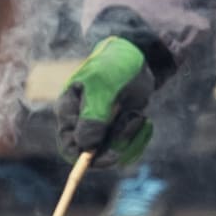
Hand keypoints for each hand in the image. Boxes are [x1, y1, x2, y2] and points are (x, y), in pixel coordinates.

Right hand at [59, 26, 167, 172]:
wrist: (138, 56)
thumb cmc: (115, 66)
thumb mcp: (104, 87)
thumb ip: (94, 115)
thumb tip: (85, 146)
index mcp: (68, 112)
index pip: (69, 148)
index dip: (87, 159)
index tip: (113, 156)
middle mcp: (81, 124)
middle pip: (94, 156)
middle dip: (117, 145)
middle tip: (135, 121)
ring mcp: (100, 128)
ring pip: (113, 153)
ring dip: (130, 139)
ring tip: (139, 114)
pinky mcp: (117, 130)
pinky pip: (127, 148)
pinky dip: (139, 139)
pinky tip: (147, 122)